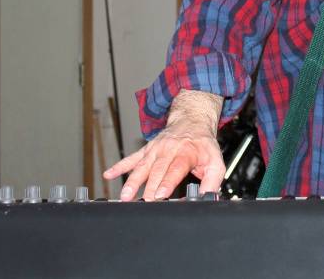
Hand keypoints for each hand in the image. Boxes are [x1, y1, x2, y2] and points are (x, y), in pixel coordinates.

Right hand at [102, 90, 224, 200]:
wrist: (192, 121)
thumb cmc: (203, 145)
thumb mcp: (215, 162)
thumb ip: (212, 182)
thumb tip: (207, 198)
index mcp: (185, 153)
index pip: (175, 169)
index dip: (167, 182)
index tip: (160, 195)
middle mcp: (168, 150)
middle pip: (156, 171)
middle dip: (148, 188)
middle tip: (143, 203)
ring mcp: (155, 150)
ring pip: (142, 167)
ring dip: (132, 182)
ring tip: (124, 196)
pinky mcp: (147, 150)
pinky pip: (131, 159)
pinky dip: (119, 167)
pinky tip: (108, 174)